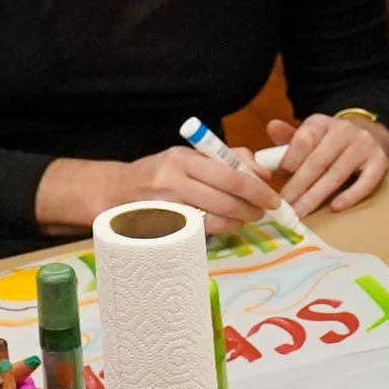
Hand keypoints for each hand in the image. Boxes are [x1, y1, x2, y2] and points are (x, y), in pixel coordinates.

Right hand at [124, 146, 282, 232]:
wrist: (115, 191)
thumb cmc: (160, 172)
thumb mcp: (190, 156)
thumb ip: (228, 159)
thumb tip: (263, 174)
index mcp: (184, 158)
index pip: (230, 175)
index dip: (257, 190)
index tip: (274, 198)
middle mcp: (172, 180)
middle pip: (225, 199)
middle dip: (252, 208)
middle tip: (264, 211)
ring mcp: (165, 206)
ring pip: (213, 218)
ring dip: (237, 220)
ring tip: (245, 218)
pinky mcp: (160, 227)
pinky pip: (198, 231)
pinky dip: (218, 229)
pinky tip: (225, 225)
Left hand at [266, 115, 388, 213]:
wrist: (372, 131)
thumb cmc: (331, 140)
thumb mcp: (311, 134)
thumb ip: (290, 138)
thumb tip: (272, 127)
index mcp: (322, 123)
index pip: (303, 140)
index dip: (289, 161)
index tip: (278, 180)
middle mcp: (345, 131)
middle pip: (317, 162)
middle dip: (298, 186)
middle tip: (284, 206)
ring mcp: (364, 146)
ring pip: (337, 174)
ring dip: (316, 196)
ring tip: (301, 212)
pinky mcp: (380, 162)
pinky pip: (366, 182)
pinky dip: (351, 195)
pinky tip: (336, 207)